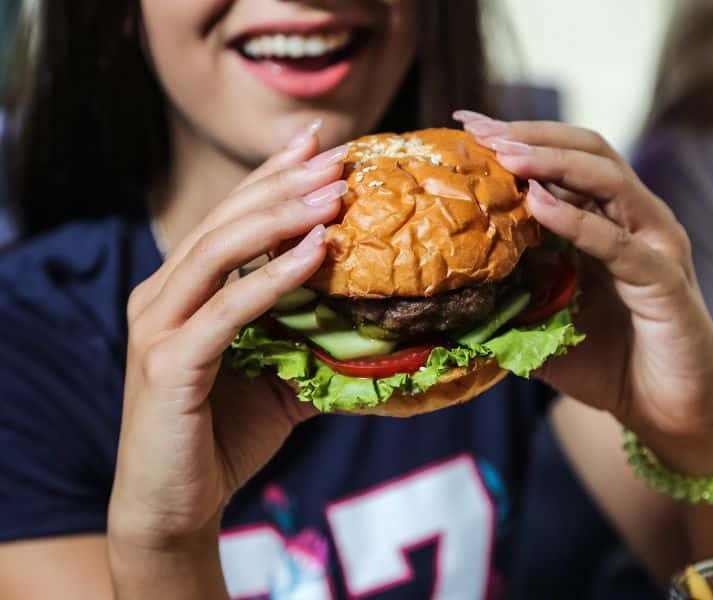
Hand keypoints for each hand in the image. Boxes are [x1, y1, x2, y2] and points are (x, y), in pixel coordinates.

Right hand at [109, 132, 349, 558]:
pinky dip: (273, 277)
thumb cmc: (223, 435)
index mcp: (181, 291)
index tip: (317, 145)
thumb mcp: (276, 373)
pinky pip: (227, 310)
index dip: (271, 178)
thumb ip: (307, 335)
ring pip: (219, 252)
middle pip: (224, 223)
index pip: (229, 219)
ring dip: (280, 217)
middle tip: (336, 158)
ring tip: (333, 193)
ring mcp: (159, 328)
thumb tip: (371, 314)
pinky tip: (317, 252)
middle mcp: (161, 297)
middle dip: (283, 185)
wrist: (176, 506)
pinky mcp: (168, 365)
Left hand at [455, 111, 712, 474]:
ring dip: (555, 163)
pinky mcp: (666, 283)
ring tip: (506, 156)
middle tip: (480, 131)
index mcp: (609, 223)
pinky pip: (621, 244)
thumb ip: (513, 294)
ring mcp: (656, 246)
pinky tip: (539, 206)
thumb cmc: (608, 364)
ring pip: (610, 181)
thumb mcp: (546, 323)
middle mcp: (636, 222)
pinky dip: (579, 221)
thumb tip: (454, 285)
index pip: (565, 163)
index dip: (518, 140)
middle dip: (531, 136)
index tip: (466, 129)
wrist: (666, 413)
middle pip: (589, 151)